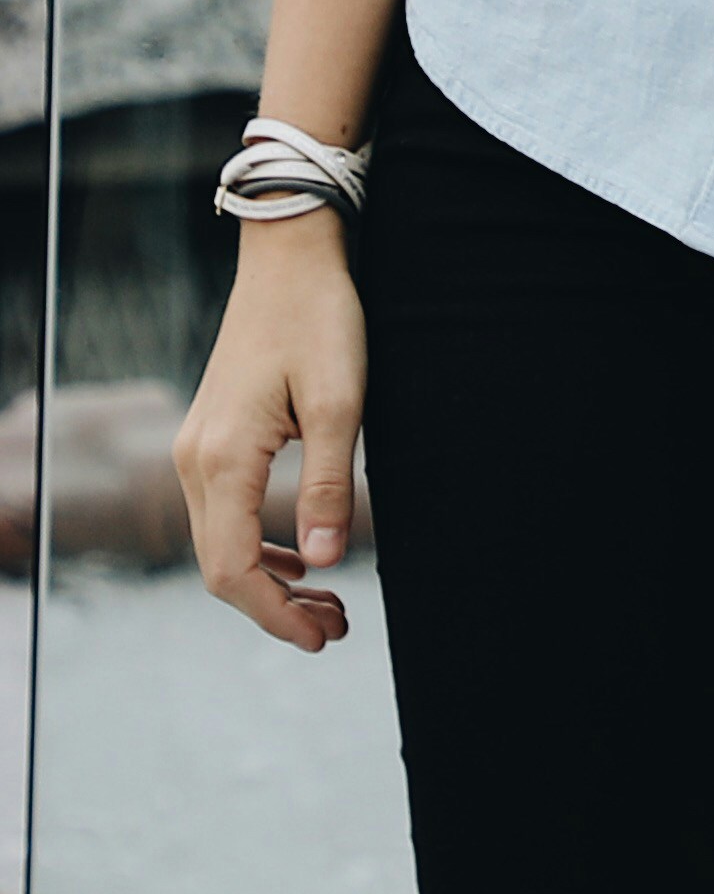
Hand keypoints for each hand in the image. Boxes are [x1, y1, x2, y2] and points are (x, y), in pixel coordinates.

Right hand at [174, 216, 363, 653]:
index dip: (276, 615)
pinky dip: (259, 546)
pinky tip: (299, 557)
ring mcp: (196, 449)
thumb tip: (326, 563)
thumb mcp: (338, 402)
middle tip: (337, 629)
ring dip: (269, 581)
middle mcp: (195, 461)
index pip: (234, 569)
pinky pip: (224, 512)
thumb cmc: (319, 318)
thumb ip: (328, 486)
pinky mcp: (210, 437)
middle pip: (221, 567)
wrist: (288, 257)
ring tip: (327, 602)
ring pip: (221, 542)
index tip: (324, 637)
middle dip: (276, 609)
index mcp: (223, 459)